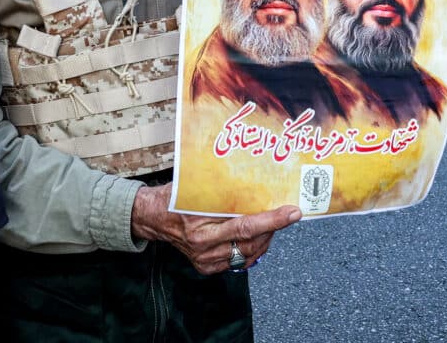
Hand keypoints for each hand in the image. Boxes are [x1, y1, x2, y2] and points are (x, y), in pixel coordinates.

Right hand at [130, 183, 301, 274]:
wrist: (153, 217)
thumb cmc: (175, 197)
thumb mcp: (197, 187)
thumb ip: (223, 189)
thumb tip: (256, 180)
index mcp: (200, 226)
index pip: (245, 225)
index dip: (272, 219)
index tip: (292, 212)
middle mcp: (204, 247)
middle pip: (251, 242)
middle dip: (274, 228)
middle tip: (287, 214)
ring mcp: (205, 260)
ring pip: (248, 254)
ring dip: (265, 239)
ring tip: (272, 223)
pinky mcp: (207, 267)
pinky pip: (238, 261)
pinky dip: (252, 249)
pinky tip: (256, 236)